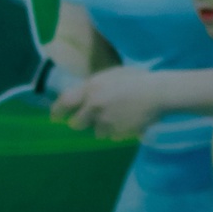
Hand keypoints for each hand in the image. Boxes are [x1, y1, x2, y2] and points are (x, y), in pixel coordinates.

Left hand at [50, 65, 164, 141]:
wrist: (158, 93)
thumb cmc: (136, 79)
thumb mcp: (110, 76)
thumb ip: (93, 87)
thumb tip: (80, 97)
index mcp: (91, 89)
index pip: (65, 103)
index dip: (57, 111)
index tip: (54, 117)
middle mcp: (94, 106)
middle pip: (76, 123)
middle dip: (80, 122)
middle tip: (88, 118)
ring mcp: (106, 122)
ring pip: (95, 131)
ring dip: (100, 127)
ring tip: (115, 117)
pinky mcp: (117, 133)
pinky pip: (111, 135)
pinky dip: (115, 131)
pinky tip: (125, 121)